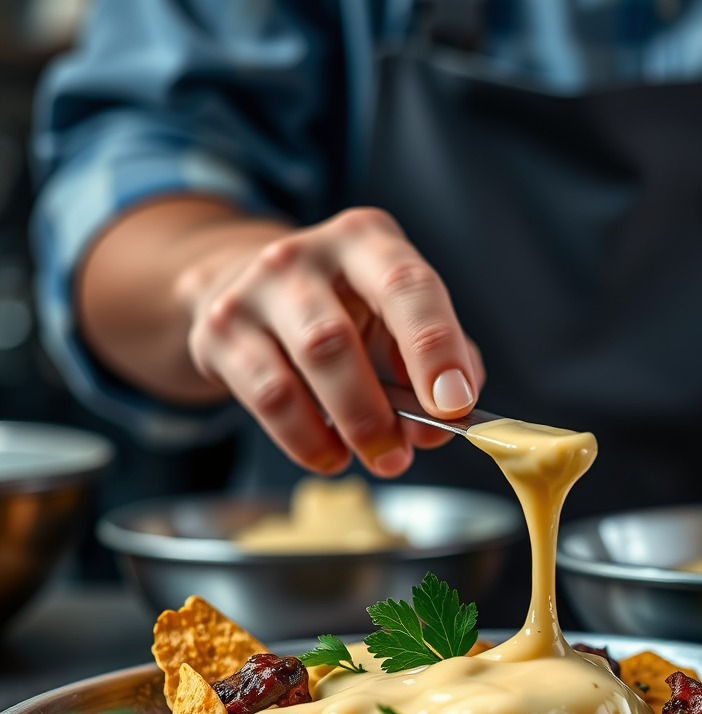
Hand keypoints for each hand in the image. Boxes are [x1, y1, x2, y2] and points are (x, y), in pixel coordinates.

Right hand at [181, 206, 484, 476]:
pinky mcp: (220, 332)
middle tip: (400, 455)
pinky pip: (267, 397)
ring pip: (301, 369)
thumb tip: (435, 428)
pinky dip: (305, 438)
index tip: (453, 404)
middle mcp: (305, 255)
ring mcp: (254, 290)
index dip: (434, 347)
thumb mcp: (398, 318)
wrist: (252, 286)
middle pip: (337, 338)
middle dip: (375, 410)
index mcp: (366, 240)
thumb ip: (435, 367)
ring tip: (375, 458)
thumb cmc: (347, 308)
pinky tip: (330, 455)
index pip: (407, 286)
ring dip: (346, 426)